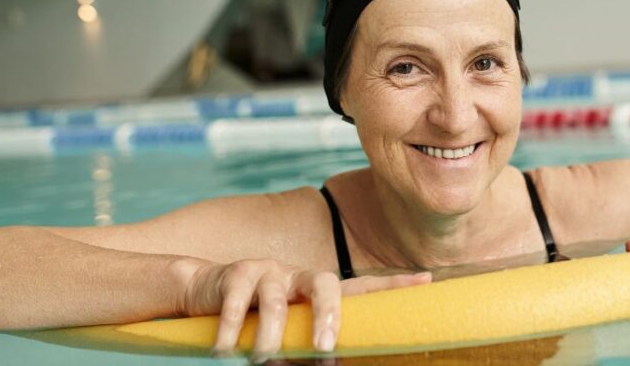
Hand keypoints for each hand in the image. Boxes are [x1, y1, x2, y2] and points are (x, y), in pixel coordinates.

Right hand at [178, 259, 430, 359]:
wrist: (202, 292)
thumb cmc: (254, 322)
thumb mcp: (287, 333)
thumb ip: (309, 345)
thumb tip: (330, 365)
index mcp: (317, 291)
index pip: (361, 287)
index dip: (393, 284)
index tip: (427, 279)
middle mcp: (299, 276)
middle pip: (326, 283)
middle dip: (328, 316)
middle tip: (323, 350)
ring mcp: (270, 272)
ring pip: (277, 302)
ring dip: (270, 338)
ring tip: (262, 359)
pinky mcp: (237, 274)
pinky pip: (238, 302)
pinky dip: (233, 330)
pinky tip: (225, 349)